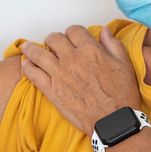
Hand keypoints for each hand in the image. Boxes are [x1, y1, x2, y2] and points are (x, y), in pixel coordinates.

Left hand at [21, 25, 140, 135]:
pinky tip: (26, 64)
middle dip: (53, 39)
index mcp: (90, 50)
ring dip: (31, 48)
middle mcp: (73, 59)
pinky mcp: (52, 90)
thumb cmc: (121, 95)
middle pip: (54, 39)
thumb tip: (104, 31)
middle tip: (52, 43)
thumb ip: (112, 44)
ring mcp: (60, 74)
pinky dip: (28, 68)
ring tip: (27, 47)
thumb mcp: (124, 64)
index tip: (71, 37)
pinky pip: (34, 75)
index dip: (72, 32)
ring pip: (39, 54)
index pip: (74, 30)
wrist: (113, 121)